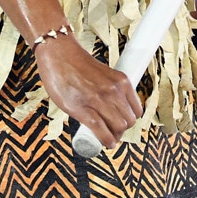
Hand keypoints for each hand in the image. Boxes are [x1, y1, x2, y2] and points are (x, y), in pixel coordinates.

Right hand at [35, 33, 142, 148]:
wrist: (59, 54)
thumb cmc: (79, 64)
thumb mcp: (104, 74)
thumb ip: (111, 87)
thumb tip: (114, 106)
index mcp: (121, 81)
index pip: (137, 109)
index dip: (130, 120)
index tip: (122, 123)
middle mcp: (114, 90)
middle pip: (129, 121)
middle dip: (122, 130)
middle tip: (113, 132)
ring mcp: (99, 100)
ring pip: (118, 127)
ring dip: (115, 137)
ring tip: (108, 138)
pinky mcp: (82, 108)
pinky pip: (101, 131)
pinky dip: (106, 141)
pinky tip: (106, 143)